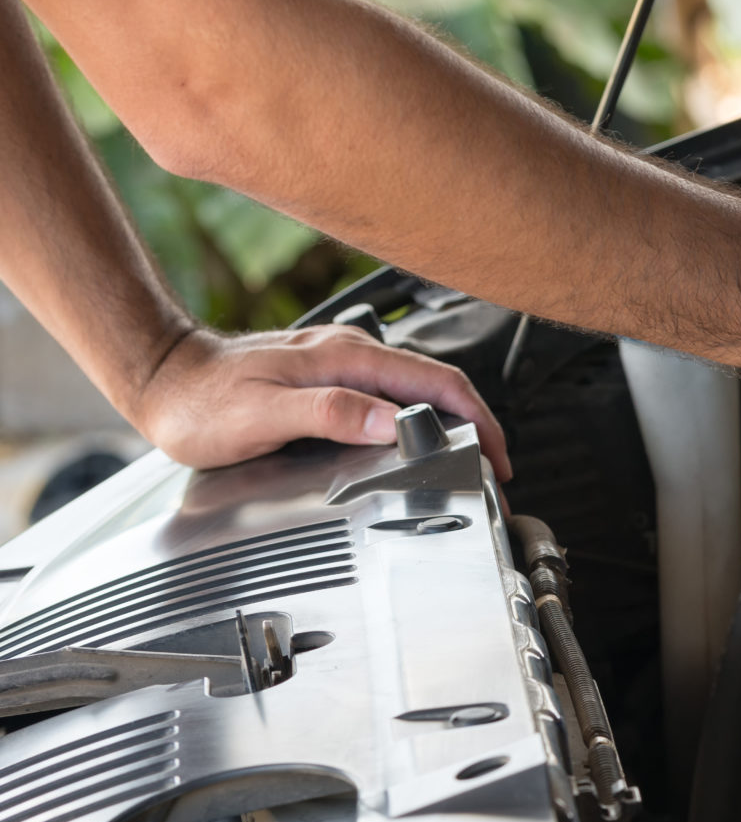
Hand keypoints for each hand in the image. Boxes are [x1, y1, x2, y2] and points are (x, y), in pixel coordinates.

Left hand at [132, 325, 510, 480]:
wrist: (163, 382)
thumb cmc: (203, 403)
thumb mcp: (265, 414)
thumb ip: (332, 413)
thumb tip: (393, 420)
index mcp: (345, 359)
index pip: (436, 382)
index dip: (477, 419)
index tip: (497, 455)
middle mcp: (349, 354)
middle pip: (437, 384)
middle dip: (476, 424)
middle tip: (492, 467)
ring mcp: (341, 363)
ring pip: (416, 390)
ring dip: (450, 422)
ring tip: (465, 458)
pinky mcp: (330, 377)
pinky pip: (391, 395)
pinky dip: (419, 420)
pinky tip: (416, 442)